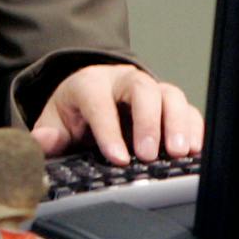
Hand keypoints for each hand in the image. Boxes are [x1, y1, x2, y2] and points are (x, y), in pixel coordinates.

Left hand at [32, 63, 202, 163]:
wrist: (92, 96)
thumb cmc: (74, 112)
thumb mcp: (53, 122)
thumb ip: (47, 135)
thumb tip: (43, 141)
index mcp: (90, 83)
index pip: (99, 102)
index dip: (108, 130)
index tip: (118, 158)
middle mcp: (123, 80)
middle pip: (142, 90)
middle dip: (148, 122)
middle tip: (149, 154)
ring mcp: (150, 89)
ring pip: (169, 95)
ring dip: (177, 124)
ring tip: (179, 153)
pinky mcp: (169, 102)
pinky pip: (188, 109)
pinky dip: (194, 128)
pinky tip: (195, 150)